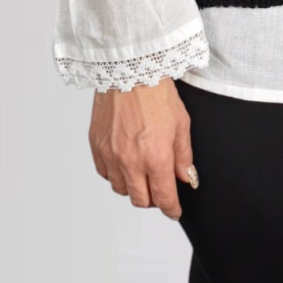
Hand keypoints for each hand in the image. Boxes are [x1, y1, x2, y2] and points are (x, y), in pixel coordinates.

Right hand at [89, 79, 197, 220]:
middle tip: (159, 191)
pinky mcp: (96, 145)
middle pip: (140, 200)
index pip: (163, 198)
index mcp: (156, 158)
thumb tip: (186, 179)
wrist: (129, 71)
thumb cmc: (157, 93)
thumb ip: (183, 156)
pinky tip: (124, 163)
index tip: (174, 211)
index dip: (171, 209)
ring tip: (141, 174)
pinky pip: (104, 173)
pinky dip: (115, 174)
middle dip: (152, 200)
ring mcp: (110, 155)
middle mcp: (131, 161)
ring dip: (133, 187)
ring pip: (120, 189)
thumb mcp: (181, 124)